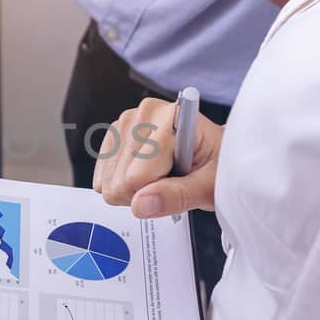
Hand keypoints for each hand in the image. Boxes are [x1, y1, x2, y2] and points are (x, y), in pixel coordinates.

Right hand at [93, 98, 223, 218]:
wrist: (215, 154)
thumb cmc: (218, 165)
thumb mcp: (209, 186)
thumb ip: (176, 196)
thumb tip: (140, 205)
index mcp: (169, 118)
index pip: (137, 176)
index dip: (157, 192)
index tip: (181, 181)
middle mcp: (142, 114)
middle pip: (119, 182)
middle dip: (145, 192)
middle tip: (174, 179)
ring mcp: (124, 123)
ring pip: (107, 183)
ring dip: (134, 189)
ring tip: (163, 175)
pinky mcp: (113, 136)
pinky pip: (102, 179)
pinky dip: (123, 184)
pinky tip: (147, 173)